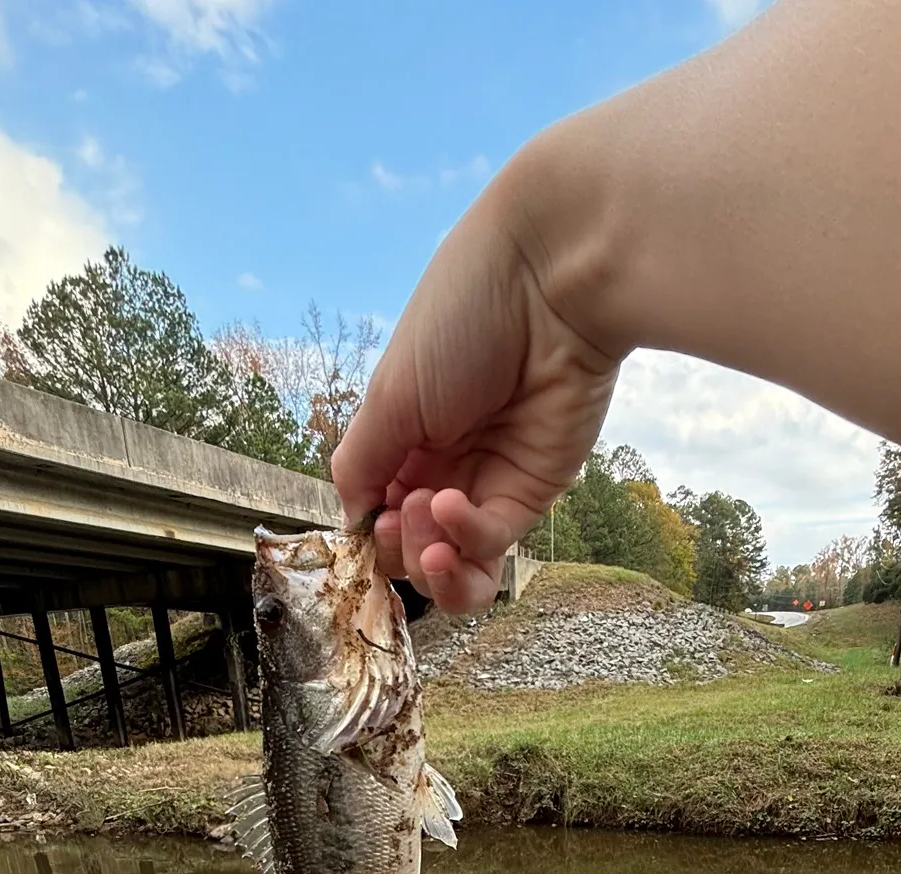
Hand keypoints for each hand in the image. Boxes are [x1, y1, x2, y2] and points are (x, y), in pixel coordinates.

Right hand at [331, 160, 621, 613]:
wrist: (549, 280)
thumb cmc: (459, 316)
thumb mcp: (388, 395)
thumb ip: (361, 465)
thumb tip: (351, 521)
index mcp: (404, 435)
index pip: (378, 512)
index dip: (370, 531)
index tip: (367, 520)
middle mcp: (446, 463)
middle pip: (414, 548)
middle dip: (398, 549)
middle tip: (400, 515)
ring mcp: (492, 479)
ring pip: (459, 564)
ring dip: (430, 565)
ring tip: (425, 533)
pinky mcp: (536, 489)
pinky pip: (492, 543)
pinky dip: (464, 538)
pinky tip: (448, 506)